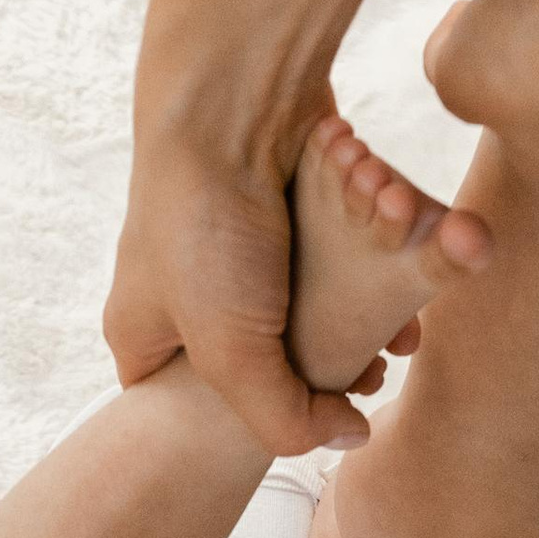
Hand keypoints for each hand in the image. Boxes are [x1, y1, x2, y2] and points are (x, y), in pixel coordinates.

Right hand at [106, 121, 487, 462]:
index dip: (238, 427)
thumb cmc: (207, 232)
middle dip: (317, 371)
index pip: (176, 405)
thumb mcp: (234, 356)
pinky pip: (329, 248)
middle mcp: (176, 284)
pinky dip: (363, 265)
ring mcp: (225, 237)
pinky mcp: (274, 197)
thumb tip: (352, 438)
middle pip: (254, 356)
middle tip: (364, 378)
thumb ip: (286, 418)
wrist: (232, 100)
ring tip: (395, 334)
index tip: (298, 421)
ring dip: (353, 319)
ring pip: (303, 303)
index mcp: (139, 327)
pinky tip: (399, 278)